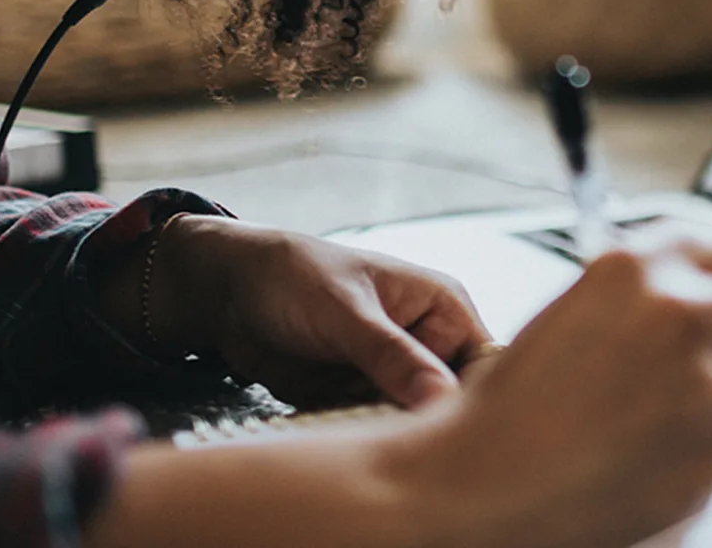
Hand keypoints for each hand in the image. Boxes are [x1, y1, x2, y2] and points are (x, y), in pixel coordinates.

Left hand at [104, 215, 493, 408]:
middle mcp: (426, 344)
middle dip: (425, 422)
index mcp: (443, 309)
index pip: (483, 364)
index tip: (448, 429)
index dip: (474, 400)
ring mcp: (393, 376)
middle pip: (450, 402)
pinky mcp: (360, 400)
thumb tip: (442, 400)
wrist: (228, 291)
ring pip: (412, 423)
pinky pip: (375, 431)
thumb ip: (394, 356)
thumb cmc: (295, 276)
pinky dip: (359, 436)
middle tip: (391, 430)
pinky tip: (339, 428)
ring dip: (389, 432)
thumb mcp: (347, 313)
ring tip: (356, 422)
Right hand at [389, 239, 711, 547]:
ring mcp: (706, 384)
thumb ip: (640, 296)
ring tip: (630, 429)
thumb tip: (692, 291)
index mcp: (634, 270)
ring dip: (704, 403)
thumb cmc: (509, 411)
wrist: (487, 486)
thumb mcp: (569, 316)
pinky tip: (634, 459)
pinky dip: (691, 452)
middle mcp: (680, 316)